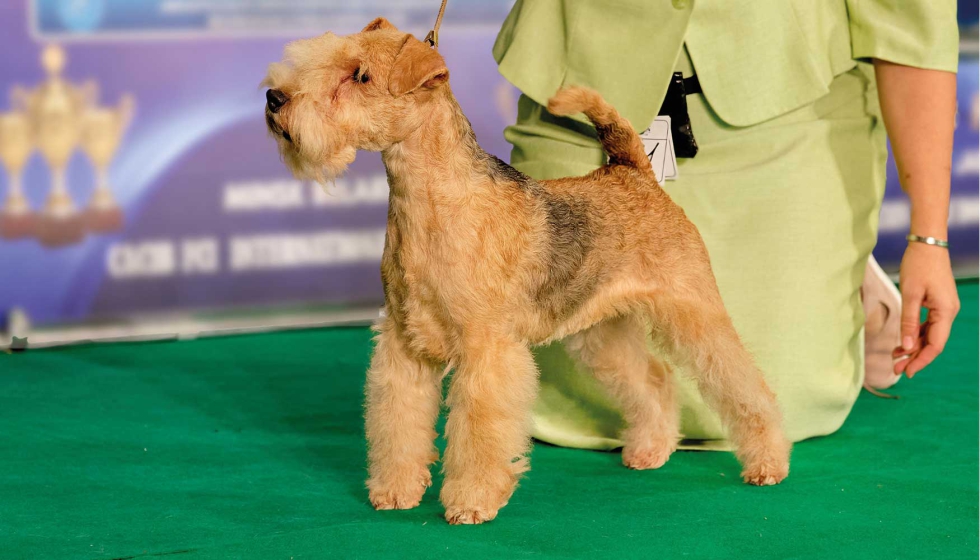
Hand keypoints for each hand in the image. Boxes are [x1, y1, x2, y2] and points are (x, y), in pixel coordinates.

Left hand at [892, 242, 959, 376]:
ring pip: (928, 335)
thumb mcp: (910, 294)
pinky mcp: (936, 303)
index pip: (935, 344)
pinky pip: (927, 325)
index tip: (907, 372)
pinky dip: (914, 334)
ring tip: (895, 358)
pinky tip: (901, 342)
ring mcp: (943, 308)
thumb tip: (906, 346)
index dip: (921, 360)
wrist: (927, 244)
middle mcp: (948, 312)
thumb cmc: (918, 265)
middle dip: (915, 357)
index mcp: (945, 311)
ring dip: (913, 346)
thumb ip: (908, 321)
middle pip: (932, 342)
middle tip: (896, 369)